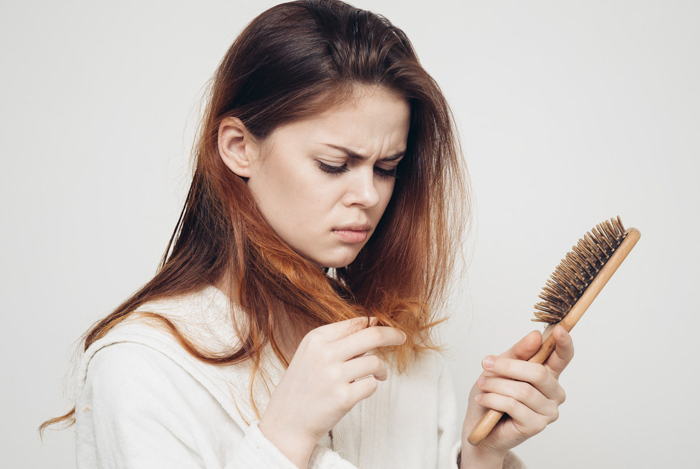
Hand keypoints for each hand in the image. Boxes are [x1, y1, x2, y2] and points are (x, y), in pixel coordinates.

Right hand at [259, 317, 405, 467]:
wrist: (287, 423)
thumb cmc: (301, 387)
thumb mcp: (310, 354)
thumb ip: (337, 340)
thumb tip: (372, 324)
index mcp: (316, 339)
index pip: (356, 323)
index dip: (375, 324)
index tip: (387, 328)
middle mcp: (325, 354)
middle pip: (372, 335)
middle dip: (392, 335)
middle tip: (401, 338)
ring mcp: (334, 376)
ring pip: (375, 362)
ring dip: (381, 370)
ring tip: (378, 375)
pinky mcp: (344, 397)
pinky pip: (372, 385)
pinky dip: (371, 387)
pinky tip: (360, 390)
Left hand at [461, 325, 573, 464]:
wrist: (478, 424)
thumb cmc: (491, 392)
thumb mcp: (501, 366)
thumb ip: (519, 352)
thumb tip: (536, 336)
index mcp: (548, 373)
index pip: (563, 356)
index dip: (564, 343)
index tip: (559, 329)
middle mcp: (554, 392)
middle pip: (538, 373)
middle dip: (508, 367)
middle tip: (486, 363)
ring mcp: (548, 411)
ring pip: (523, 391)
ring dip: (496, 385)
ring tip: (481, 385)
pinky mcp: (536, 425)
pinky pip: (514, 406)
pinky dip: (493, 399)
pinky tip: (483, 399)